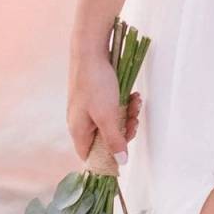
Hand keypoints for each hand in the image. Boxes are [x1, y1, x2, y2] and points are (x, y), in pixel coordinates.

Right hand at [66, 47, 142, 168]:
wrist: (91, 50)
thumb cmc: (95, 83)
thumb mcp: (107, 115)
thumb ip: (114, 140)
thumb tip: (121, 162)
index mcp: (78, 130)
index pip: (90, 156)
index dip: (107, 159)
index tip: (124, 154)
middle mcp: (82, 122)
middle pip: (106, 139)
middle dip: (124, 131)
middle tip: (134, 120)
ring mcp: (90, 109)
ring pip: (113, 123)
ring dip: (128, 115)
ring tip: (135, 103)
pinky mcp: (98, 98)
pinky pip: (114, 108)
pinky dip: (125, 104)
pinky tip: (133, 96)